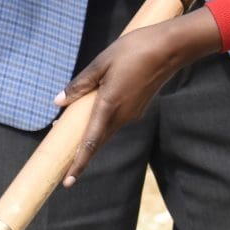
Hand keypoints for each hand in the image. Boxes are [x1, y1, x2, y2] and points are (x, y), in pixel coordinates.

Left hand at [56, 12, 219, 182]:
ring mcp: (132, 113)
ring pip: (106, 130)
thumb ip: (80, 84)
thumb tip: (59, 101)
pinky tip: (91, 109)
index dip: (79, 163)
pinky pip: (115, 119)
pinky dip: (101, 121)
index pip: (90, 142)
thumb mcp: (101, 63)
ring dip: (89, 134)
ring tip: (66, 125)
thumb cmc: (134, 50)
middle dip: (80, 153)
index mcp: (109, 106)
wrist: (170, 48)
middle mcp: (122, 116)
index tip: (69, 181)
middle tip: (60, 157)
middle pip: (97, 141)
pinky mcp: (138, 107)